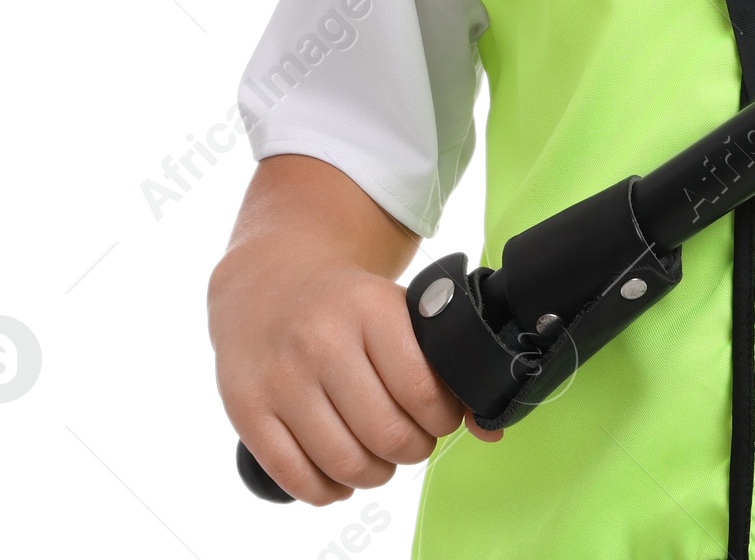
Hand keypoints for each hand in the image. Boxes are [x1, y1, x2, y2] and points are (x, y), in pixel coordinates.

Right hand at [209, 158, 502, 505]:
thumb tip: (490, 429)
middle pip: (386, 433)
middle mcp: (321, 341)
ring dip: (375, 473)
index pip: (420, 388)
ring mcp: (281, 378)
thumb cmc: (346, 303)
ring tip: (379, 458)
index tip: (441, 418)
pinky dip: (327, 490)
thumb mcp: (396, 310)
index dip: (442, 418)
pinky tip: (339, 473)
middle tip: (412, 441)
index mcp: (368, 307)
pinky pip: (295, 476)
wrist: (267, 280)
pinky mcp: (247, 409)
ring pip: (344, 461)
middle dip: (412, 449)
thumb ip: (443, 364)